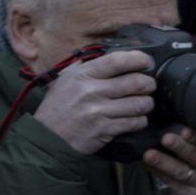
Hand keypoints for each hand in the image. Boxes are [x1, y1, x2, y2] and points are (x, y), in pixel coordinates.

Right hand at [33, 51, 155, 155]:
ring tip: (145, 103)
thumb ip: (87, 67)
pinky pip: (134, 122)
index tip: (146, 61)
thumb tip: (112, 57)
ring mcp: (98, 111)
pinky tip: (137, 118)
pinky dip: (140, 120)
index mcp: (83, 75)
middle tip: (149, 86)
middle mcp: (91, 91)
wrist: (46, 137)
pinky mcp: (104, 130)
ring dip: (147, 103)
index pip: (117, 61)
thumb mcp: (66, 80)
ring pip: (139, 104)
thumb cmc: (58, 107)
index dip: (138, 59)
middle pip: (135, 82)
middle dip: (149, 84)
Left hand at [143, 128, 195, 194]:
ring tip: (149, 154)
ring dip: (164, 162)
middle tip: (166, 138)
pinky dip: (157, 172)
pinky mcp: (189, 194)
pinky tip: (147, 164)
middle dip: (180, 147)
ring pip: (182, 172)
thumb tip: (172, 119)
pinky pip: (171, 182)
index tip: (184, 130)